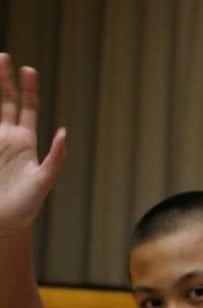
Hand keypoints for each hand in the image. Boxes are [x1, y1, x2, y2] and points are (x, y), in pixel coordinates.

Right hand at [0, 53, 65, 233]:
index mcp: (24, 142)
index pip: (26, 108)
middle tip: (3, 56)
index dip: (28, 88)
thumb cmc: (26, 205)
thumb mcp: (44, 180)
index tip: (27, 68)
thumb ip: (55, 158)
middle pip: (5, 102)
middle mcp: (6, 139)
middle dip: (4, 80)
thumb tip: (64, 133)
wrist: (3, 222)